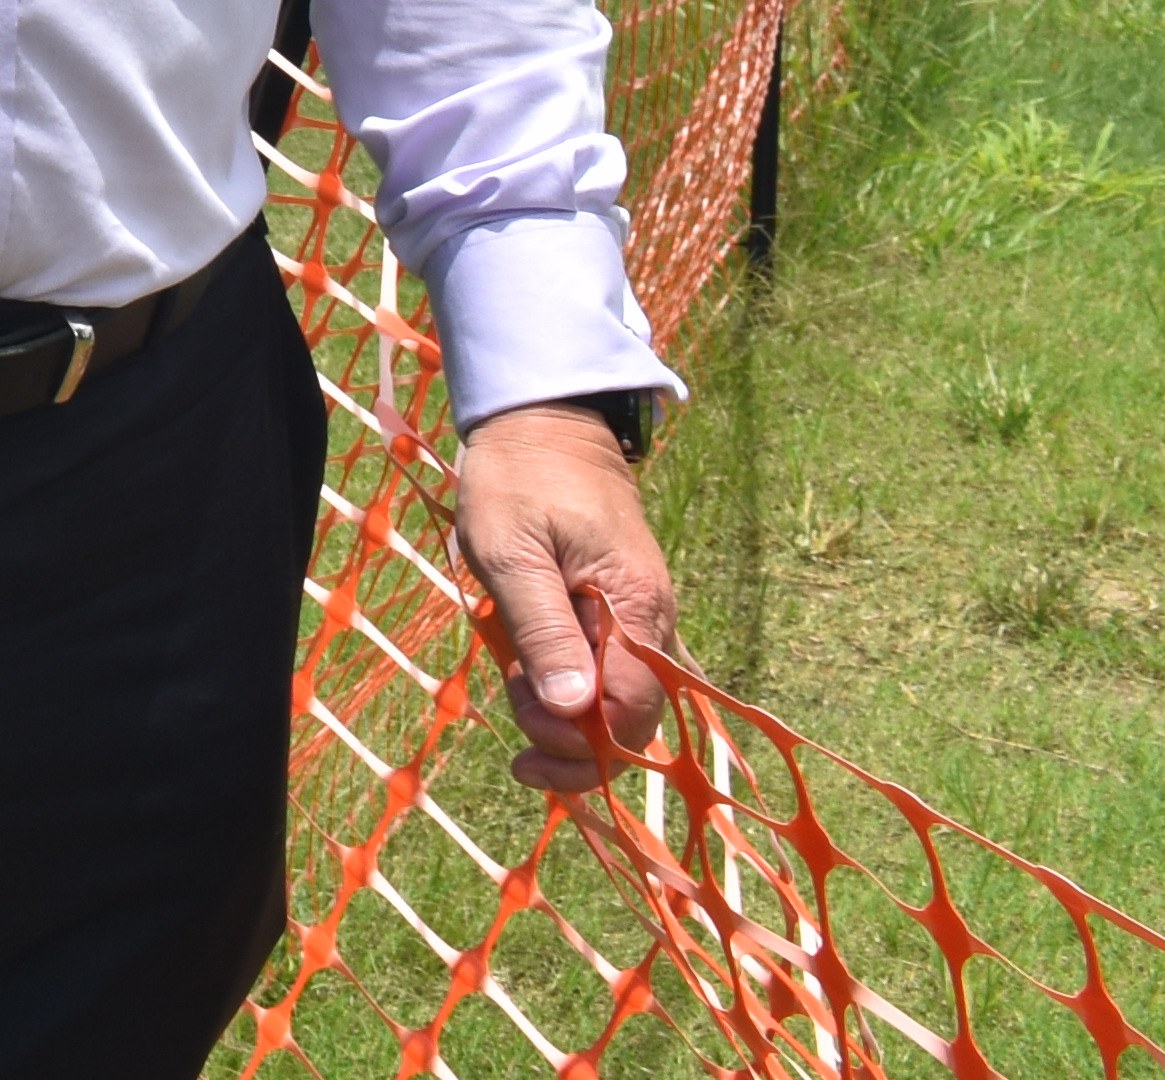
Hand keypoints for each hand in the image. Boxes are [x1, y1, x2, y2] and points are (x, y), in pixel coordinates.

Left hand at [456, 402, 674, 794]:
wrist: (540, 419)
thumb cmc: (518, 478)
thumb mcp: (510, 552)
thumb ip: (543, 631)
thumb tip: (572, 711)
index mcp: (635, 608)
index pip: (633, 715)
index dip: (582, 745)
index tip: (526, 733)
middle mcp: (654, 620)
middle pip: (635, 719)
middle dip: (574, 739)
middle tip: (513, 706)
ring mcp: (641, 614)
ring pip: (620, 698)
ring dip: (568, 714)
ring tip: (513, 682)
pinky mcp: (622, 607)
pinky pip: (612, 669)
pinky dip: (574, 687)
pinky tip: (535, 678)